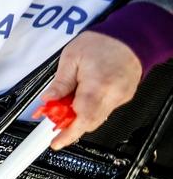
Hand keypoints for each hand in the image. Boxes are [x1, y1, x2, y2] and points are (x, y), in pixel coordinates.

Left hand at [41, 31, 142, 149]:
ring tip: (66, 105)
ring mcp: (121, 97)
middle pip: (90, 122)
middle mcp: (112, 95)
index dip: (68, 134)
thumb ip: (60, 82)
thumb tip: (48, 99)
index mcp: (98, 85)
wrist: (129, 36)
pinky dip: (90, 110)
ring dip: (79, 118)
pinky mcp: (124, 97)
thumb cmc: (101, 43)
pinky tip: (81, 100)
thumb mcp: (72, 58)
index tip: (56, 142)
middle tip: (54, 121)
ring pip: (97, 118)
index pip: (82, 118)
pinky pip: (104, 110)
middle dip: (70, 127)